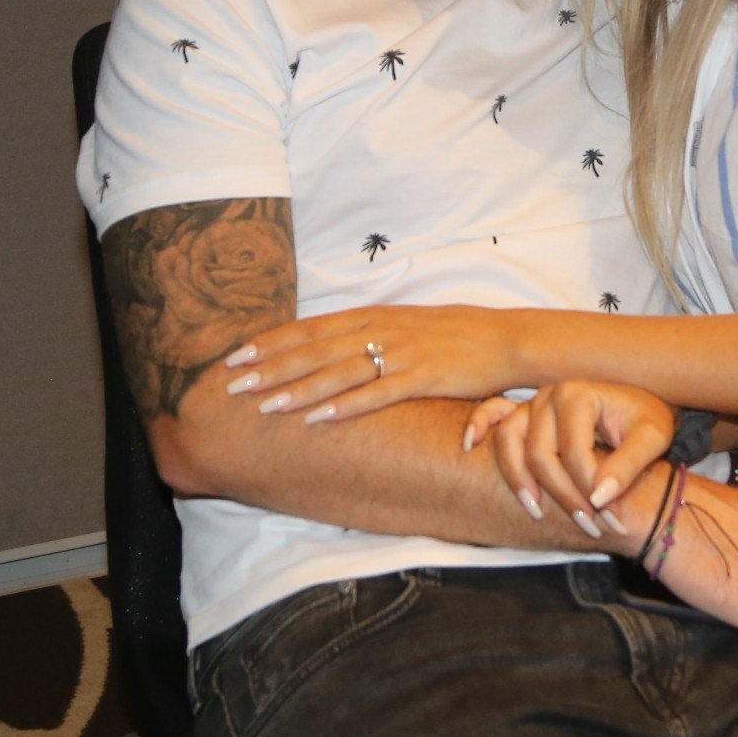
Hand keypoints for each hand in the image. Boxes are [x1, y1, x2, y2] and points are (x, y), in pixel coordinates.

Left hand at [221, 304, 523, 422]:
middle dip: (271, 368)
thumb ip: (364, 334)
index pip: (310, 328)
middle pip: (315, 350)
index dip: (271, 342)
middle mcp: (381, 331)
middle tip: (233, 383)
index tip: (235, 355)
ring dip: (298, 390)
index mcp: (372, 316)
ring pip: (338, 373)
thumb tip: (325, 348)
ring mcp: (401, 354)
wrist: (504, 338)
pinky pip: (376, 395)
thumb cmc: (452, 335)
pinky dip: (345, 408)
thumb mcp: (403, 325)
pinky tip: (318, 420)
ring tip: (264, 406)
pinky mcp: (423, 378)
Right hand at [464, 379, 676, 534]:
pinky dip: (478, 425)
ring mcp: (531, 404)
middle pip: (539, 454)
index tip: (613, 520)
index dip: (591, 491)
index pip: (574, 453)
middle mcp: (549, 395)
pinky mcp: (522, 413)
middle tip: (590, 528)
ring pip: (509, 442)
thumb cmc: (647, 419)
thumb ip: (628, 466)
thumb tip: (599, 497)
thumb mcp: (652, 438)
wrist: (642, 405)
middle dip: (563, 496)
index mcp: (578, 395)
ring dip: (519, 480)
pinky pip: (490, 414)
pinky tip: (470, 445)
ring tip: (536, 512)